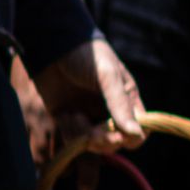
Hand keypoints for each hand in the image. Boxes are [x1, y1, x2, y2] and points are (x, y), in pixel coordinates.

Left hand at [30, 40, 147, 165]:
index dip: (131, 137)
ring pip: (93, 144)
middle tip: (93, 135)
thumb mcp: (108, 76)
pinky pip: (72, 138)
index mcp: (127, 99)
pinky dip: (69, 132)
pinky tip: (65, 114)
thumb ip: (120, 105)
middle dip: (105, 141)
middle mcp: (110, 111)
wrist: (51, 45)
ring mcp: (88, 115)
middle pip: (115, 141)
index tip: (118, 135)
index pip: (138, 129)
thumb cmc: (87, 55)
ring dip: (85, 137)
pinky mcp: (67, 118)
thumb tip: (135, 134)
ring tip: (75, 117)